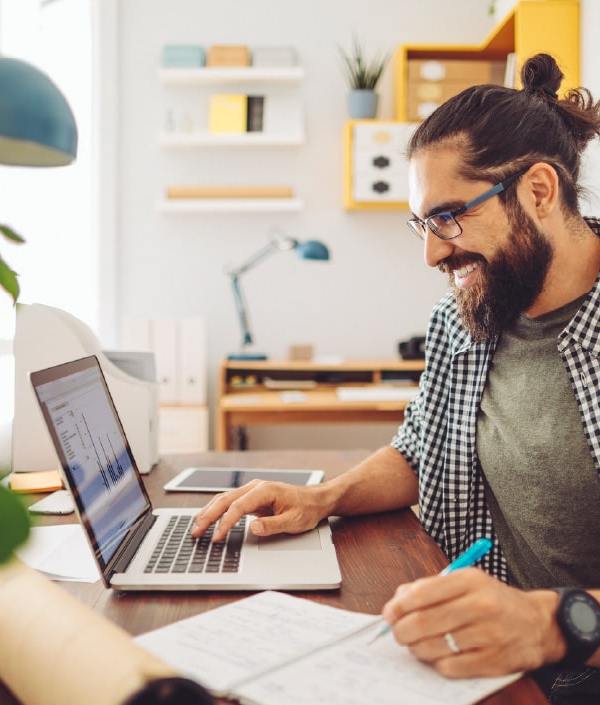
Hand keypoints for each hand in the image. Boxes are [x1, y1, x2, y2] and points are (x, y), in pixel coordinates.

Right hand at [190, 480, 331, 541]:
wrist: (315, 500)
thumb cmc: (306, 509)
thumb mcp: (293, 521)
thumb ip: (272, 525)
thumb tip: (252, 528)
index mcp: (265, 490)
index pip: (238, 507)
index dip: (226, 523)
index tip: (217, 537)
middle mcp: (255, 487)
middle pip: (225, 499)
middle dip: (208, 516)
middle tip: (196, 532)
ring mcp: (252, 491)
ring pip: (224, 499)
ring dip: (208, 512)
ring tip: (196, 527)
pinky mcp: (251, 497)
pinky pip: (229, 503)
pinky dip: (216, 510)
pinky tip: (207, 519)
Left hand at [381, 568, 566, 677]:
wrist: (538, 624)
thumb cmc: (492, 601)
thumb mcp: (466, 582)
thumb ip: (431, 587)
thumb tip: (397, 601)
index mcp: (469, 580)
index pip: (423, 592)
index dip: (399, 606)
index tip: (389, 614)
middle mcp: (480, 605)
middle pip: (425, 622)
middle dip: (403, 631)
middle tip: (398, 634)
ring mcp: (489, 634)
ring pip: (435, 646)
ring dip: (417, 649)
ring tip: (417, 646)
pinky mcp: (494, 661)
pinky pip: (452, 667)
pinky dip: (438, 664)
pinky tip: (440, 657)